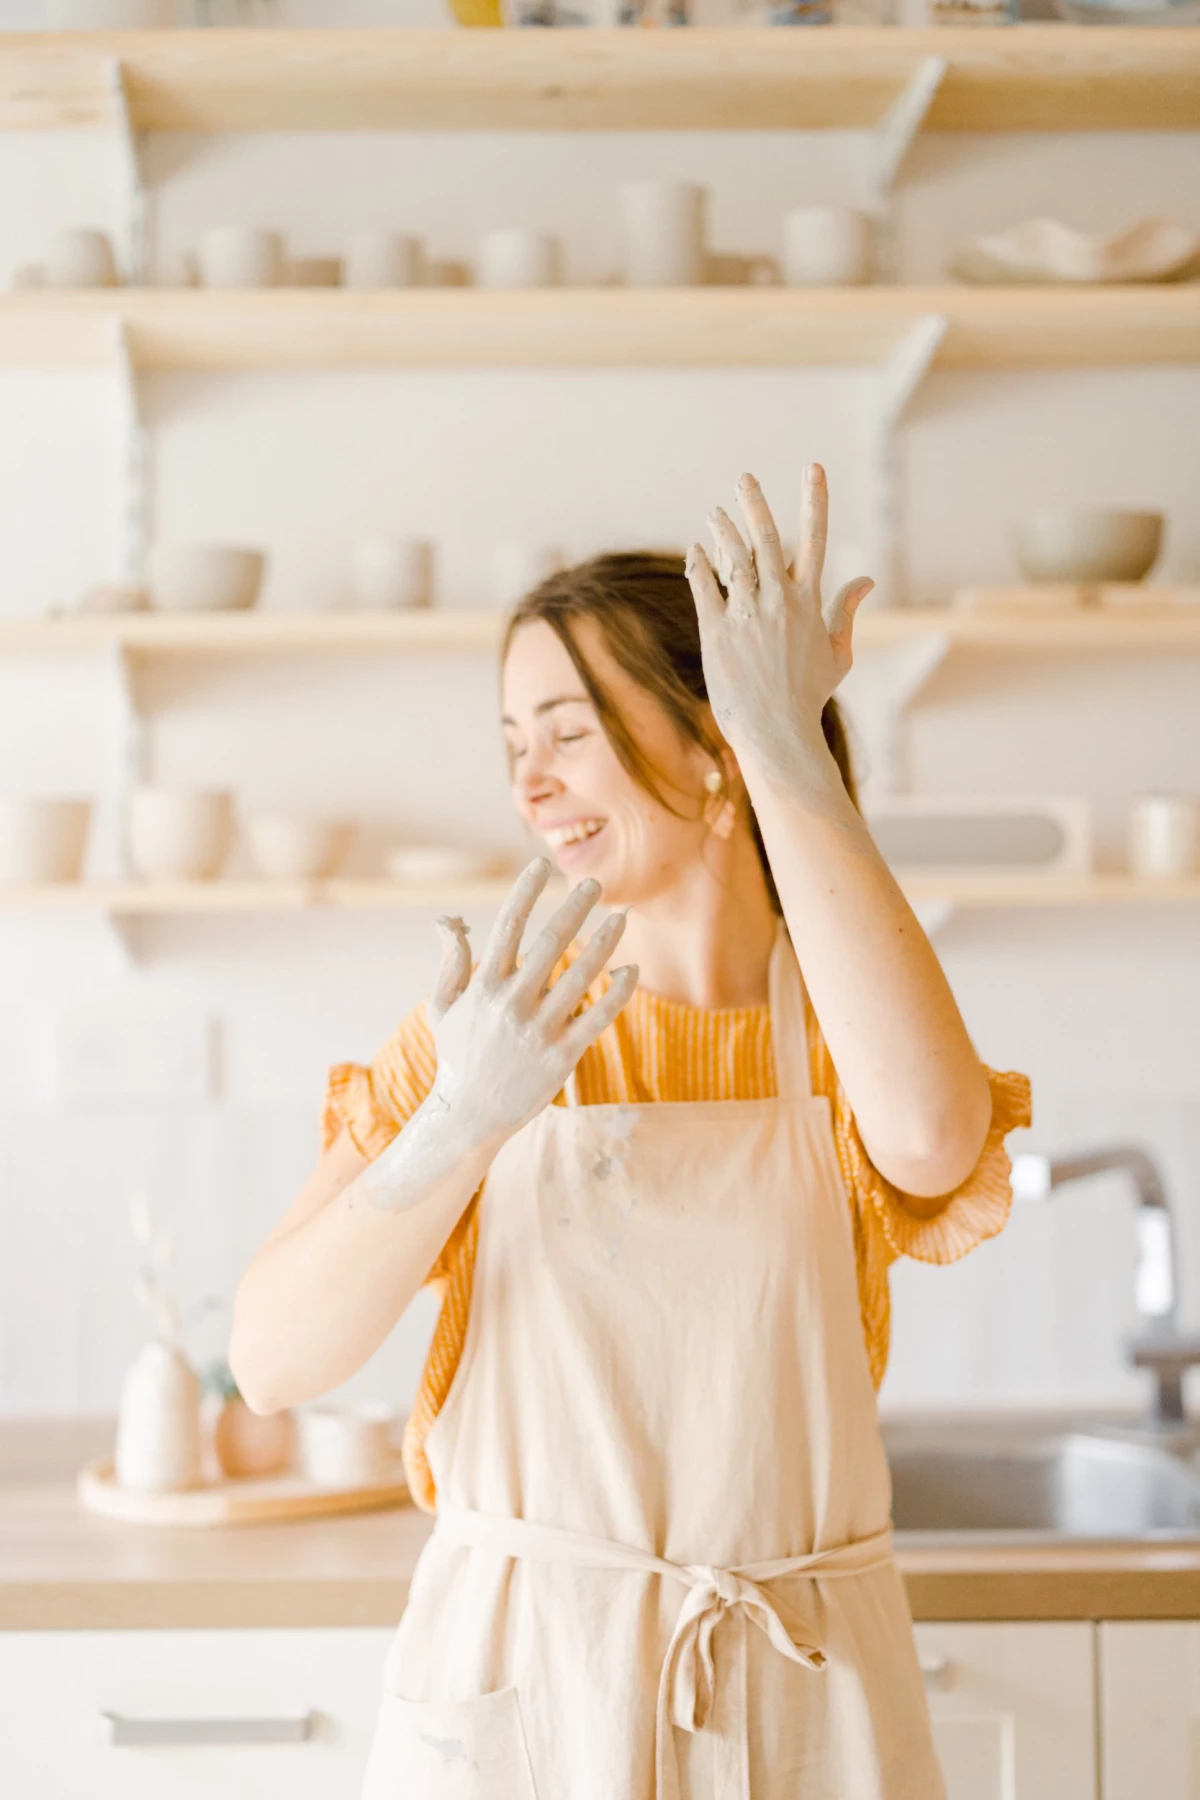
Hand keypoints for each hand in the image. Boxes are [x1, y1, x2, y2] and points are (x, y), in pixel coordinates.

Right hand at [425, 858, 637, 1147]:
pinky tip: (631, 971)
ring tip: (620, 917)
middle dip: (574, 909)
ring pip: (580, 977)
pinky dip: (617, 994)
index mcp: (483, 986)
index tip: (541, 865)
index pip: (507, 927)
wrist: (469, 1115)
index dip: (525, 892)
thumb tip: (447, 920)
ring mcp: (538, 1031)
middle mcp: (512, 1004)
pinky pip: (597, 1019)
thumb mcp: (443, 1006)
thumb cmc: (457, 1054)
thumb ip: (451, 962)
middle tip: (594, 884)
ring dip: (604, 943)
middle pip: (551, 944)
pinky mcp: (562, 1057)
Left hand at [684, 464, 873, 792]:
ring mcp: (747, 616)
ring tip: (715, 512)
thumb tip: (867, 579)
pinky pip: (705, 587)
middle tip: (745, 479)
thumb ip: (847, 611)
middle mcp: (779, 602)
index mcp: (810, 603)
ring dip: (723, 530)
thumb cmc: (809, 696)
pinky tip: (696, 549)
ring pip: (733, 559)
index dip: (814, 500)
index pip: (814, 540)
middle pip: (766, 540)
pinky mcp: (717, 632)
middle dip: (755, 505)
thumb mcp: (838, 654)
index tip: (812, 468)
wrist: (776, 732)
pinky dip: (700, 564)